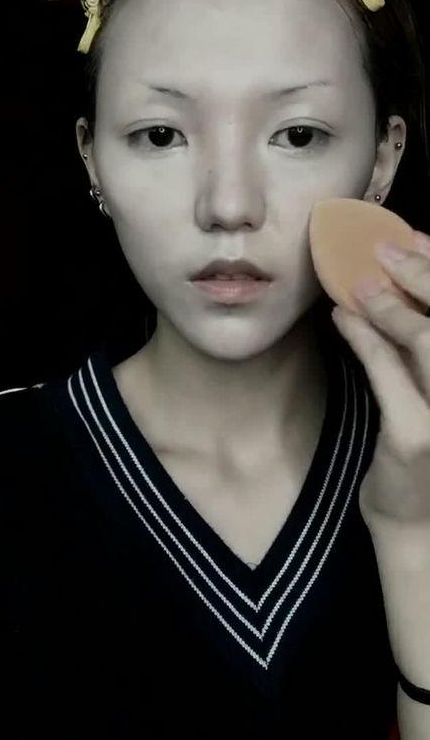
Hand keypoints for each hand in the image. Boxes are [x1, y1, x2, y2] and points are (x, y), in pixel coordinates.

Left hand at [331, 232, 429, 535]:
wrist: (420, 526)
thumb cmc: (428, 452)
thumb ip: (423, 346)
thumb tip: (396, 282)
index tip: (416, 238)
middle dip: (421, 273)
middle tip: (384, 247)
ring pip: (425, 339)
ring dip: (388, 302)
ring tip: (356, 280)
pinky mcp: (416, 434)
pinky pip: (386, 371)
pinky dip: (363, 337)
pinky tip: (342, 317)